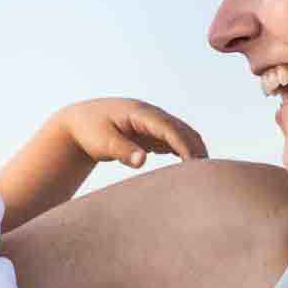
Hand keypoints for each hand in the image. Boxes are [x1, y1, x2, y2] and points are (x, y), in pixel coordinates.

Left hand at [59, 98, 207, 169]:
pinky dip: (184, 152)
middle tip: (208, 173)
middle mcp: (149, 115)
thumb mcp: (101, 142)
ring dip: (193, 150)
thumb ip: (122, 151)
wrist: (79, 123)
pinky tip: (189, 170)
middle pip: (181, 129)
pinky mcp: (151, 132)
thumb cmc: (89, 131)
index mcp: (139, 112)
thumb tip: (143, 161)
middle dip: (195, 148)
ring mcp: (152, 122)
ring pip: (181, 134)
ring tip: (202, 175)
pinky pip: (173, 141)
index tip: (194, 163)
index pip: (168, 127)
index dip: (183, 143)